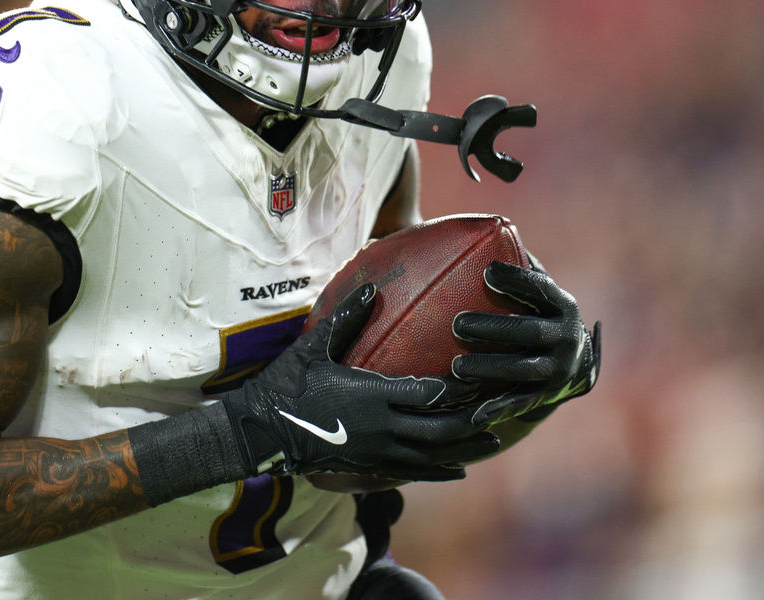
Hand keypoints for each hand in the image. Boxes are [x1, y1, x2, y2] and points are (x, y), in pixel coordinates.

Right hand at [221, 284, 500, 481]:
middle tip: (500, 407)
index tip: (482, 373)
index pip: (431, 393)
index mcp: (373, 394)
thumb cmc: (286, 382)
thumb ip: (348, 317)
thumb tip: (375, 290)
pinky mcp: (369, 467)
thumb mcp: (315, 344)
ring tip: (493, 441)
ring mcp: (377, 452)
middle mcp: (382, 427)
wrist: (262, 430)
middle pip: (443, 429)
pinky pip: (414, 473)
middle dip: (474, 420)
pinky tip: (460, 469)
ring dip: (466, 448)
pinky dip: (441, 471)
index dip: (461, 386)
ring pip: (434, 456)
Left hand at [451, 261, 599, 425]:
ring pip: (523, 369)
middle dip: (494, 328)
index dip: (517, 280)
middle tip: (456, 323)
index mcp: (560, 303)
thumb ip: (513, 265)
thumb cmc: (533, 313)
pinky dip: (497, 408)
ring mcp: (559, 369)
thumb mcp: (532, 290)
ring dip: (490, 367)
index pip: (540, 288)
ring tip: (456, 366)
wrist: (571, 364)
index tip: (488, 272)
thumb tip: (478, 226)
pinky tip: (472, 412)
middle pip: (529, 331)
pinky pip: (519, 402)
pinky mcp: (546, 396)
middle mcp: (566, 336)